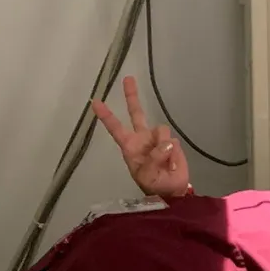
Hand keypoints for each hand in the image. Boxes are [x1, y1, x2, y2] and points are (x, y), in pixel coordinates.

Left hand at [92, 76, 190, 201]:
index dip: (106, 115)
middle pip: (136, 112)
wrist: (172, 192)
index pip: (115, 128)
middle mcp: (142, 137)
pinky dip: (174, 153)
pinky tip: (172, 163)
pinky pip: (173, 141)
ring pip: (161, 129)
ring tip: (165, 163)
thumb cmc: (153, 184)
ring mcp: (158, 138)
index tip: (95, 101)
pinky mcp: (173, 142)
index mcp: (130, 146)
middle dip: (132, 95)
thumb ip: (154, 158)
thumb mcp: (146, 175)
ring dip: (163, 146)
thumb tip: (167, 143)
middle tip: (128, 78)